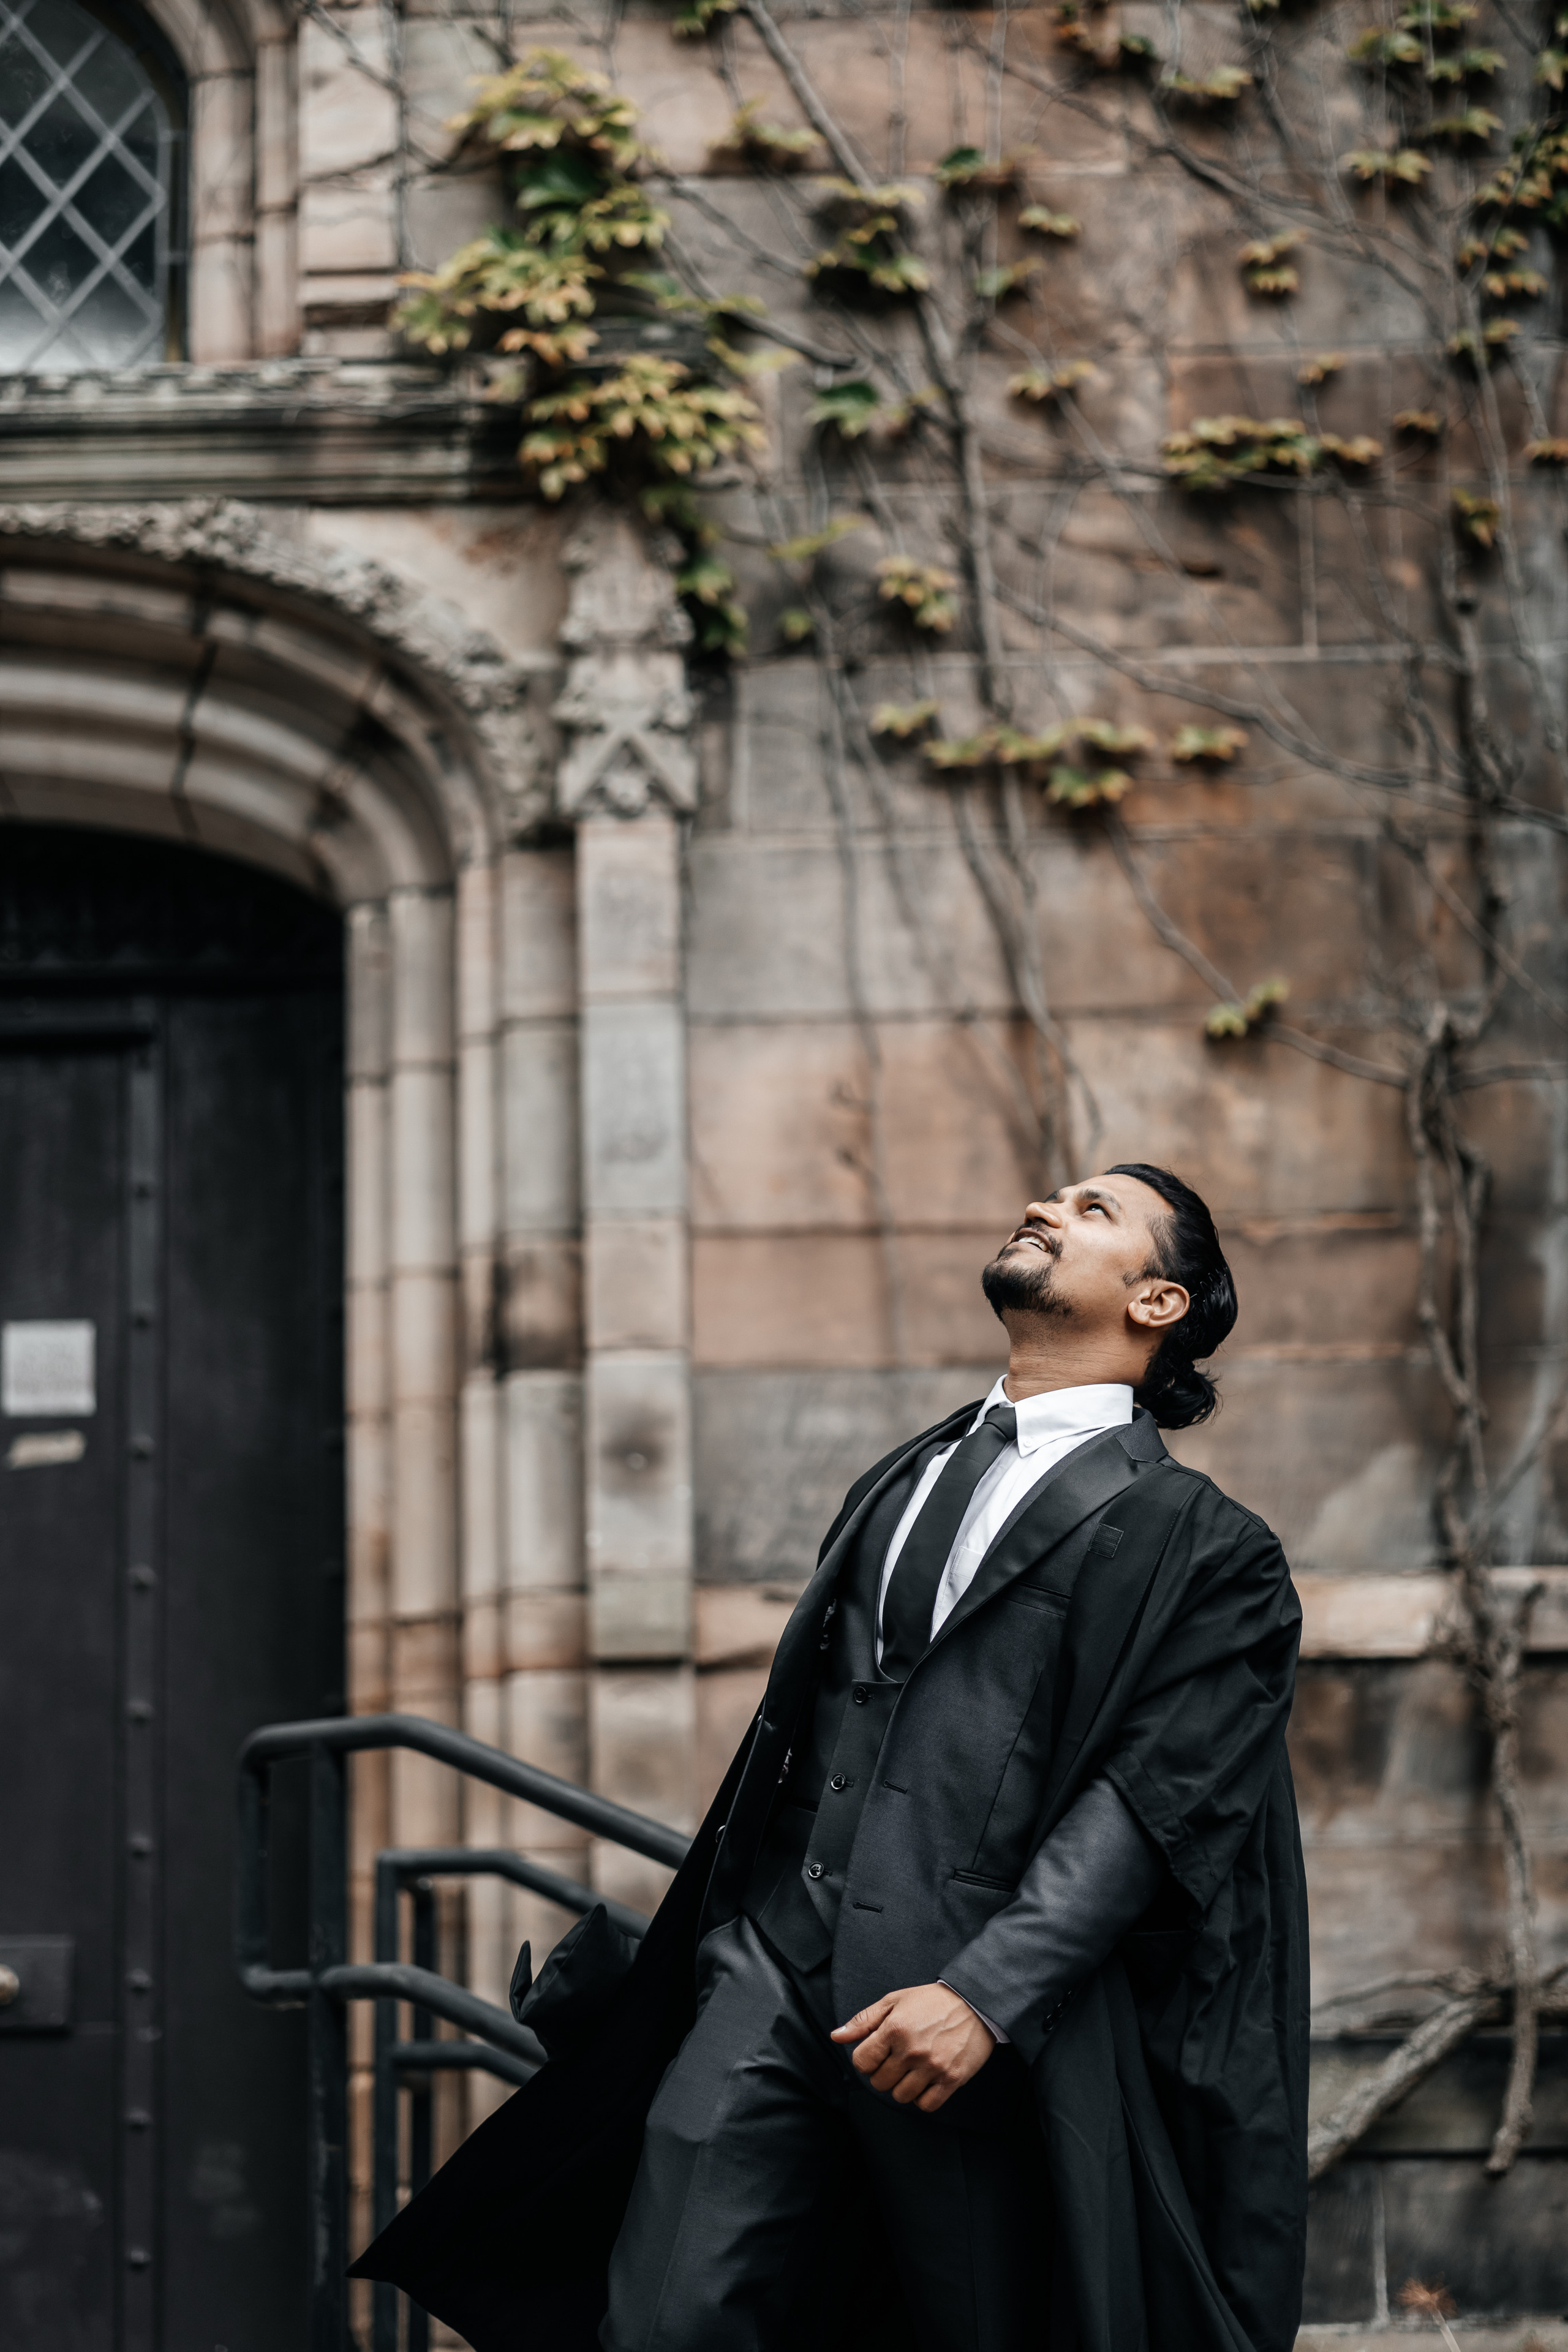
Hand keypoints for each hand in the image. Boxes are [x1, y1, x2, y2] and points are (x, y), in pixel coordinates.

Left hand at [830, 1983, 994, 2112]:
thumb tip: (836, 2037)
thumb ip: (863, 2021)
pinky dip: (922, 2098)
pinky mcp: (951, 2079)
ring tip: (911, 2070)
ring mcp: (932, 2067)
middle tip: (896, 2060)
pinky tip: (925, 2081)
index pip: (862, 2062)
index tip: (877, 2054)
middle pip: (880, 2082)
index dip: (866, 2060)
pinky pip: (926, 2105)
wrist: (974, 2003)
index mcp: (894, 2029)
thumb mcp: (894, 2001)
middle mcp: (912, 2050)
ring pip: (900, 2096)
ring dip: (902, 2086)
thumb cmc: (931, 2002)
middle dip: (883, 2073)